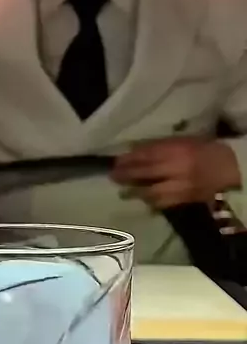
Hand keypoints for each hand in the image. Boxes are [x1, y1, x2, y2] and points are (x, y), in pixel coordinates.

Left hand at [112, 138, 240, 209]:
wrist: (230, 168)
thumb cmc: (204, 150)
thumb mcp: (183, 141)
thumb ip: (160, 146)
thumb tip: (135, 150)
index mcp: (176, 150)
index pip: (147, 154)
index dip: (130, 159)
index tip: (117, 161)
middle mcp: (177, 168)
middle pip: (147, 172)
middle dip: (128, 175)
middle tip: (113, 177)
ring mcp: (182, 185)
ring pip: (153, 191)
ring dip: (137, 192)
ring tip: (123, 193)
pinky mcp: (186, 199)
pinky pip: (165, 203)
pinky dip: (152, 202)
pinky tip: (144, 200)